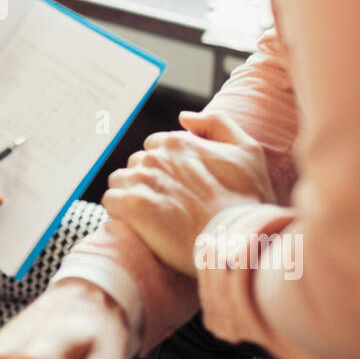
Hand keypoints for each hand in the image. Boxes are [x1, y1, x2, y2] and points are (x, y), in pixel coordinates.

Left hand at [102, 111, 275, 274]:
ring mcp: (143, 180)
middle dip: (147, 180)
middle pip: (136, 163)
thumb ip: (217, 123)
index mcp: (179, 143)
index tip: (178, 187)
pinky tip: (138, 224)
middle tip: (167, 204)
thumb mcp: (248, 151)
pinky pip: (111, 201)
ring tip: (151, 216)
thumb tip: (183, 117)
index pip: (155, 146)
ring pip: (119, 180)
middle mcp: (157, 156)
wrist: (238, 241)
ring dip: (130, 194)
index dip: (166, 167)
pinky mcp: (132, 205)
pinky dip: (120, 212)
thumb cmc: (247, 201)